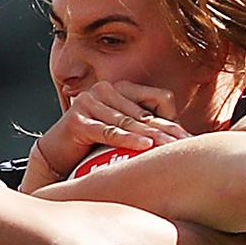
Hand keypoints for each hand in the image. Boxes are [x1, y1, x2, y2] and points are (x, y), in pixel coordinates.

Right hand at [21, 81, 190, 192]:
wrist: (57, 156)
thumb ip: (145, 127)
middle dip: (166, 132)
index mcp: (119, 88)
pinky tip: (145, 146)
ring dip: (151, 137)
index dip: (172, 119)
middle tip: (186, 146)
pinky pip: (108, 132)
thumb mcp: (122, 130)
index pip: (155, 98)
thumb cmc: (92, 144)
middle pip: (143, 113)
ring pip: (127, 123)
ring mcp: (88, 102)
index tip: (188, 139)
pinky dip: (127, 140)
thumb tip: (181, 136)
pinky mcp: (77, 120)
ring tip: (171, 149)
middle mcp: (103, 90)